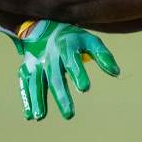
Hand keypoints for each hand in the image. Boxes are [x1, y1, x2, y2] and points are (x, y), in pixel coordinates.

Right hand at [0, 20, 119, 119]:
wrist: (43, 25)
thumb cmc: (72, 38)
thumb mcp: (90, 40)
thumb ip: (103, 55)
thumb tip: (116, 73)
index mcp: (66, 46)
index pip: (72, 61)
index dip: (78, 73)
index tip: (85, 89)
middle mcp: (49, 55)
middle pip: (54, 77)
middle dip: (61, 95)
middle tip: (69, 114)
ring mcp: (36, 63)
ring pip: (36, 82)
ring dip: (37, 99)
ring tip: (40, 117)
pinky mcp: (27, 69)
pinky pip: (25, 84)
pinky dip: (26, 99)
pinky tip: (30, 116)